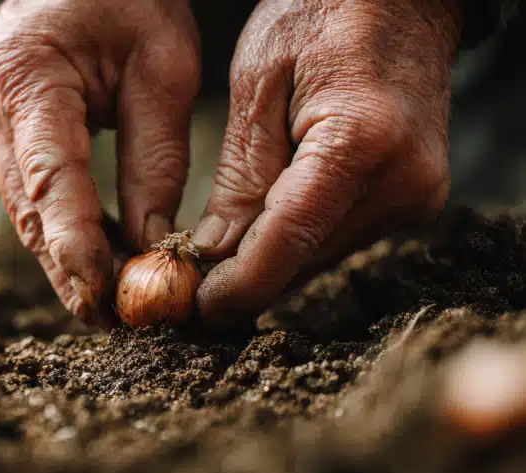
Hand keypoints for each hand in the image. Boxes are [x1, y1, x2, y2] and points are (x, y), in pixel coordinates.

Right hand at [0, 0, 200, 321]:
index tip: (104, 297)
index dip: (74, 244)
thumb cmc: (129, 1)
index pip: (50, 178)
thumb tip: (152, 246)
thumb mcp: (164, 67)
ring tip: (115, 301)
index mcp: (26, 75)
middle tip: (116, 321)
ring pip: (23, 211)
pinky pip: (24, 196)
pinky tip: (97, 256)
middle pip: (29, 209)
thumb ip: (156, 159)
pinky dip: (59, 228)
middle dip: (71, 270)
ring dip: (66, 257)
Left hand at [193, 0, 460, 321]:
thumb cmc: (321, 16)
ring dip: (269, 262)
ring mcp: (416, 194)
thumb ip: (240, 175)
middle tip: (188, 288)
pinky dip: (297, 241)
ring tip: (215, 262)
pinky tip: (260, 233)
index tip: (196, 310)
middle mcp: (402, 180)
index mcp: (360, 142)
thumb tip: (215, 253)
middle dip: (244, 278)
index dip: (239, 285)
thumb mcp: (258, 83)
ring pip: (321, 256)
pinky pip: (339, 237)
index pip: (289, 239)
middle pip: (305, 258)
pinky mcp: (414, 199)